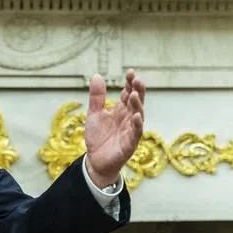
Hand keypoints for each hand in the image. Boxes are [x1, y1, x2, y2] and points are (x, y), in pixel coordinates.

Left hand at [83, 69, 145, 187]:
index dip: (130, 83)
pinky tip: (137, 116)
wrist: (95, 160)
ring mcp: (130, 130)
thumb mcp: (94, 114)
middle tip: (137, 80)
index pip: (128, 93)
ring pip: (138, 115)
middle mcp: (128, 118)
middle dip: (138, 90)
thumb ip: (97, 97)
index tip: (130, 72)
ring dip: (138, 105)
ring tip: (134, 94)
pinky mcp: (130, 143)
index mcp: (121, 110)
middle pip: (136, 102)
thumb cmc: (98, 137)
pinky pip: (136, 132)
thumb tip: (97, 75)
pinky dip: (137, 124)